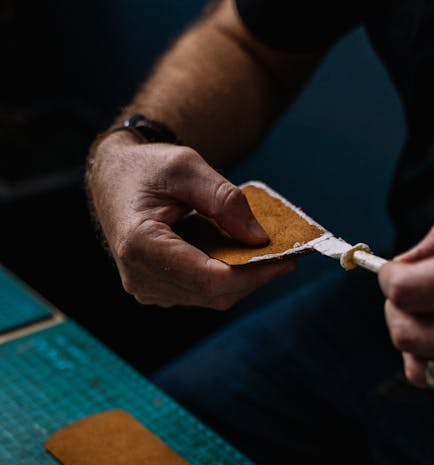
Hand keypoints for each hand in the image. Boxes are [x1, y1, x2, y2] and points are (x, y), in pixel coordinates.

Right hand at [86, 134, 294, 308]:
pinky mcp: (157, 290)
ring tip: (266, 252)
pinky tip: (239, 255)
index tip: (288, 259)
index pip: (208, 277)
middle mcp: (140, 276)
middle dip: (254, 276)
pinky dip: (227, 277)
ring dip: (242, 277)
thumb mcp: (186, 166)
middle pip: (214, 293)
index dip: (252, 273)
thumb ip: (223, 199)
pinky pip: (201, 293)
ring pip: (211, 297)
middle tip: (287, 254)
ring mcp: (147, 289)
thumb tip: (257, 237)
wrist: (114, 180)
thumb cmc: (146, 169)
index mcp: (140, 246)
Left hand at [378, 217, 433, 401]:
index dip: (389, 278)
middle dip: (395, 308)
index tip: (394, 271)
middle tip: (409, 292)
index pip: (405, 290)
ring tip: (429, 316)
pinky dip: (430, 360)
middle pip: (403, 330)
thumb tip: (400, 263)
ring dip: (410, 336)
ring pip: (414, 363)